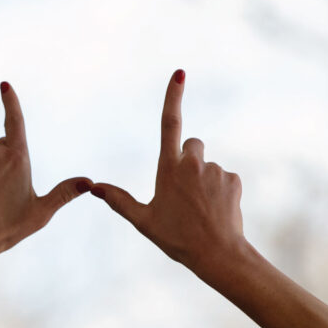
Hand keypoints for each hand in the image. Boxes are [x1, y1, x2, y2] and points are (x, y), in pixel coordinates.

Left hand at [0, 82, 91, 264]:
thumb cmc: (7, 229)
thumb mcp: (41, 213)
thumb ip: (64, 194)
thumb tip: (89, 182)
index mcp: (17, 158)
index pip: (15, 122)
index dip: (11, 102)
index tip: (4, 85)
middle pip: (4, 149)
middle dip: (8, 164)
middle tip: (8, 196)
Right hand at [90, 70, 245, 273]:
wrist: (217, 254)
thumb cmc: (177, 239)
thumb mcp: (143, 221)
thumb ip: (119, 200)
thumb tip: (93, 186)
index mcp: (168, 169)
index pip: (169, 124)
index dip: (173, 97)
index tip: (180, 73)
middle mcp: (193, 164)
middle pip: (192, 145)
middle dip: (188, 159)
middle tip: (184, 190)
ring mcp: (215, 171)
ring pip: (207, 166)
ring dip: (203, 181)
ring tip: (200, 210)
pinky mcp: (233, 180)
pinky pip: (224, 178)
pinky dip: (219, 191)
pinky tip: (216, 211)